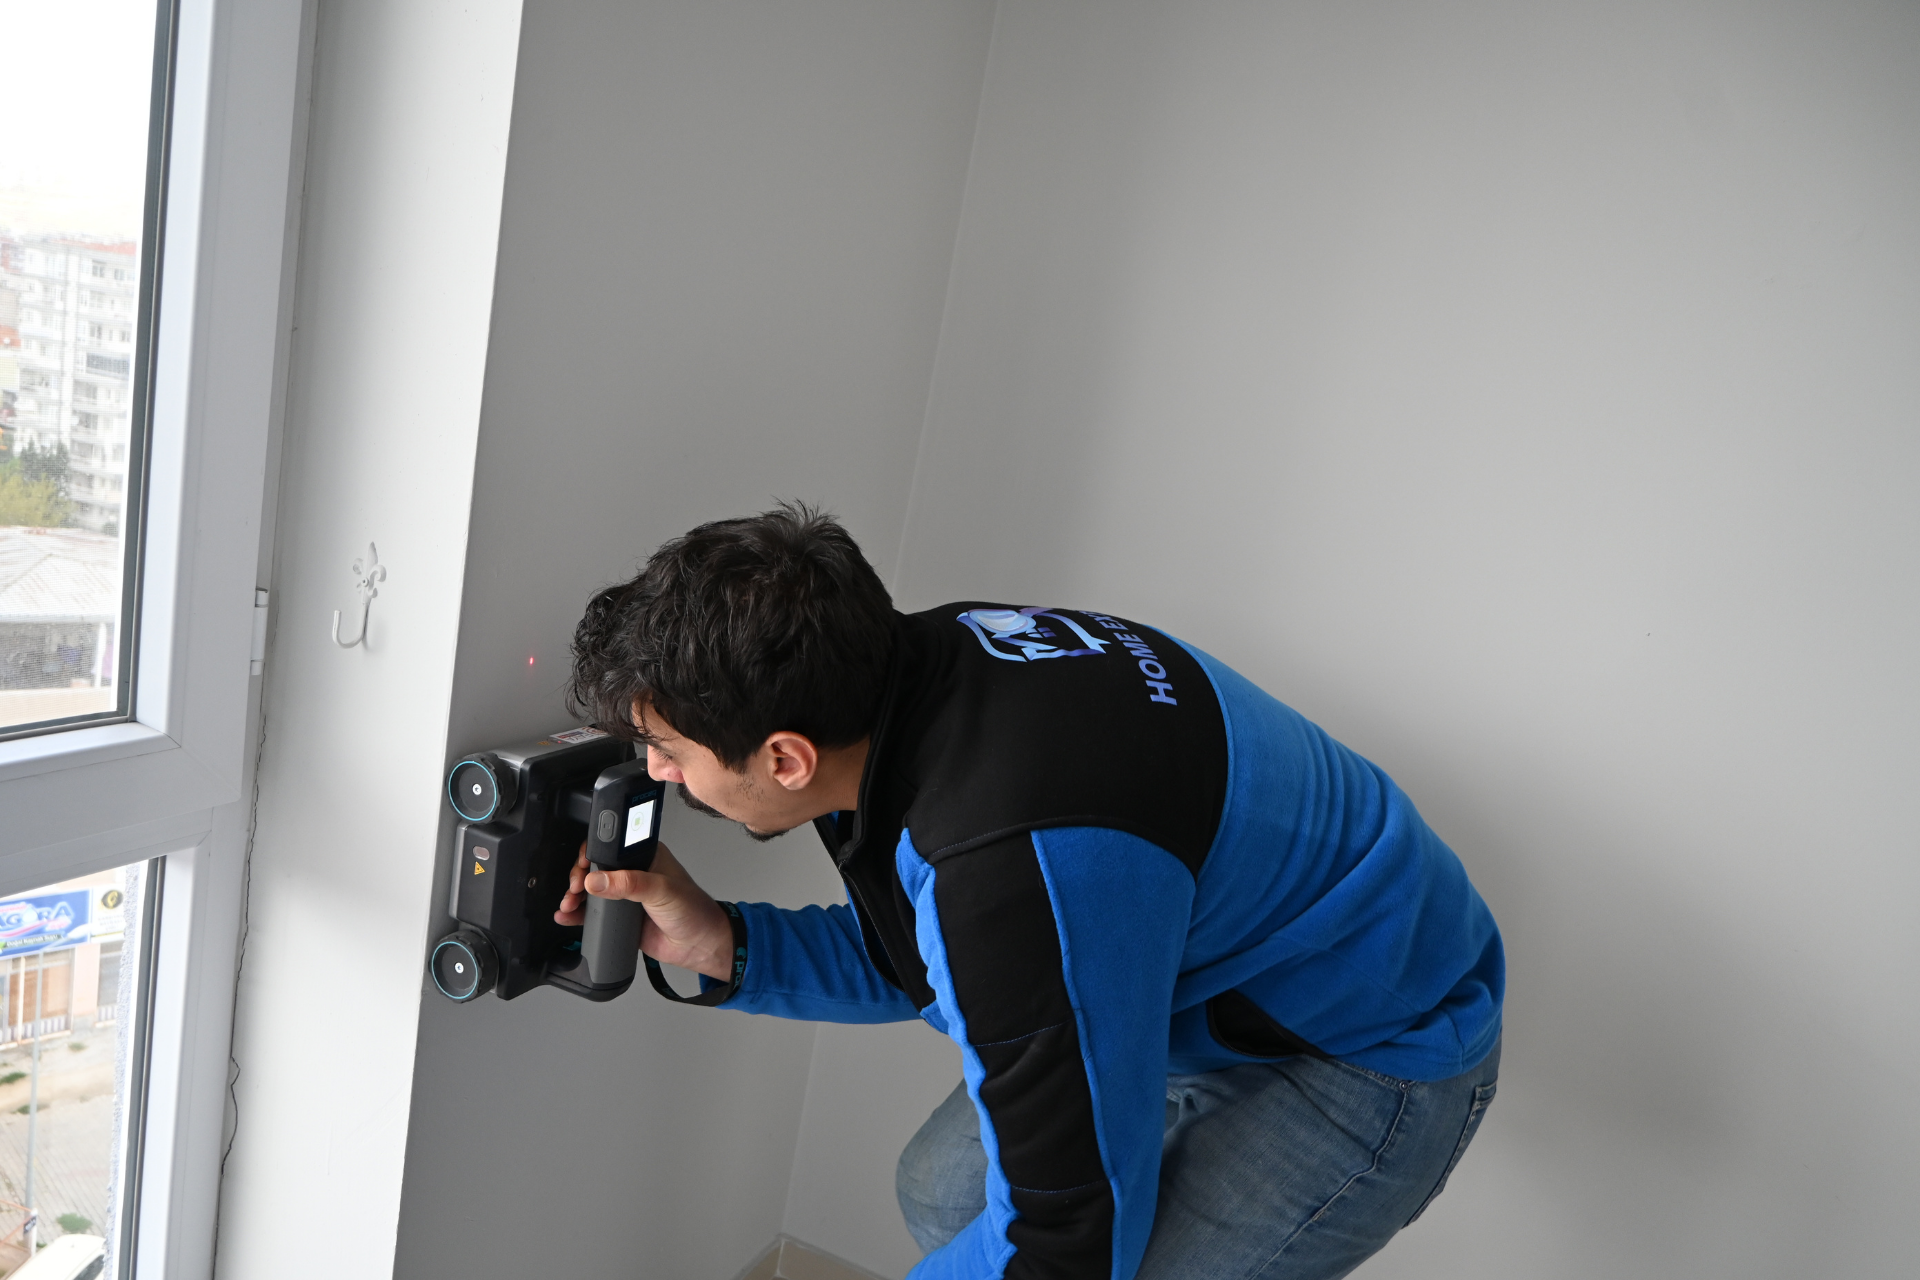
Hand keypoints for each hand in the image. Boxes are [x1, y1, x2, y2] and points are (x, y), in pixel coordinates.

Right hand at [554, 841, 733, 980]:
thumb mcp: (661, 890)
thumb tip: (597, 879)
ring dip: (575, 895)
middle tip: (575, 887)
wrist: (698, 946)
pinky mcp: (619, 917)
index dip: (592, 852)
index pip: (611, 846)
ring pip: (590, 890)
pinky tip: (567, 916)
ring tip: (568, 903)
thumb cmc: (693, 910)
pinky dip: (577, 914)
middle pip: (595, 868)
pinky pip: (592, 913)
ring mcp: (625, 896)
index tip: (582, 865)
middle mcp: (633, 873)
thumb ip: (630, 883)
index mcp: (645, 856)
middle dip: (579, 876)